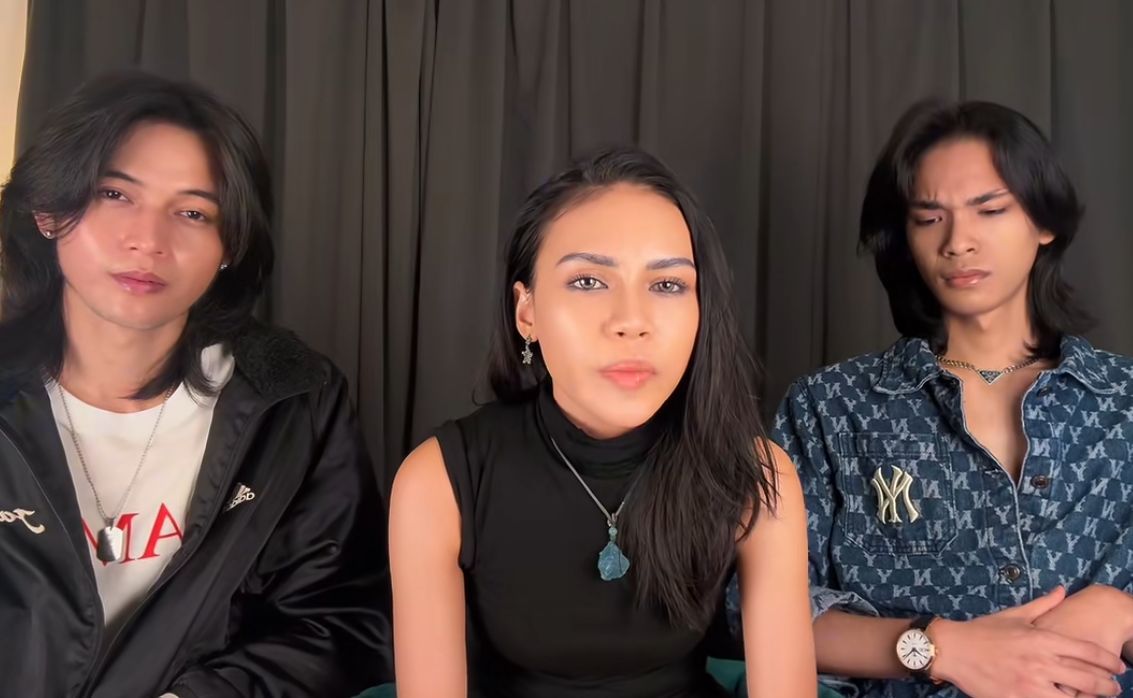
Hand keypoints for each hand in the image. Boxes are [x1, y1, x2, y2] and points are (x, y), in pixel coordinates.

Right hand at [930, 586, 1124, 697]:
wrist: (951, 650)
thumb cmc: (983, 631)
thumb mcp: (1013, 615)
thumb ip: (1042, 605)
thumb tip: (1063, 591)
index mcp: (1042, 639)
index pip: (1087, 651)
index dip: (1108, 661)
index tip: (1118, 666)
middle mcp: (1040, 663)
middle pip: (1088, 679)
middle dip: (1108, 686)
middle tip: (1115, 688)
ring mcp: (1030, 685)